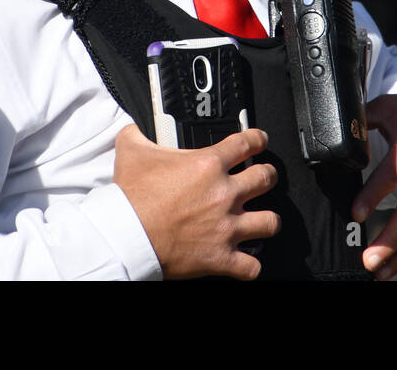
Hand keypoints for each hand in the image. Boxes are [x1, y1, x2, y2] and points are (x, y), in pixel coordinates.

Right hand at [113, 124, 280, 279]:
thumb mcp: (131, 153)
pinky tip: (247, 260)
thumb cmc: (131, 198)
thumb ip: (136, 135)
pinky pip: (251, 266)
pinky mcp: (221, 257)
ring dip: (267, 220)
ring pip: (269, 222)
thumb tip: (132, 129)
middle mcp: (224, 194)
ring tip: (262, 219)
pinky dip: (251, 264)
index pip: (246, 143)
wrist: (127, 236)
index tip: (259, 140)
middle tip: (264, 176)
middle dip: (267, 175)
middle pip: (265, 178)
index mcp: (208, 165)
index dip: (257, 139)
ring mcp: (226, 227)